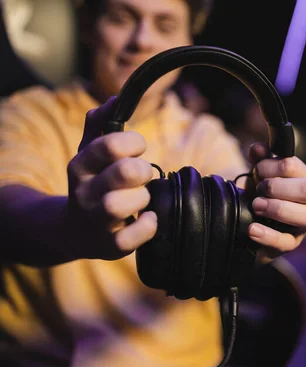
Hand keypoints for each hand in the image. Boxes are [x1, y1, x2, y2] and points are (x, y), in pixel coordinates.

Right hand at [65, 97, 156, 259]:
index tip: (139, 148)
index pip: (109, 145)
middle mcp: (84, 192)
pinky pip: (127, 240)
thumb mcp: (90, 152)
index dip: (133, 142)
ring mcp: (95, 220)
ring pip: (118, 206)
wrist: (74, 229)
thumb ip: (101, 124)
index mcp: (81, 165)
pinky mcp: (108, 246)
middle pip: (121, 173)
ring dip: (140, 198)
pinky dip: (145, 228)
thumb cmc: (93, 183)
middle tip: (143, 174)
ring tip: (142, 198)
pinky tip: (149, 218)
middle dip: (140, 170)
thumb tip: (116, 99)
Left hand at [246, 143, 305, 262]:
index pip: (294, 166)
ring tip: (256, 206)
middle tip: (258, 190)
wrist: (250, 220)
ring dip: (278, 209)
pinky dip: (268, 235)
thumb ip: (259, 159)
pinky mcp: (292, 243)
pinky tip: (252, 229)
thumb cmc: (261, 192)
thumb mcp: (258, 174)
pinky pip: (286, 242)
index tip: (256, 170)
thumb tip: (258, 149)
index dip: (271, 166)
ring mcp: (304, 224)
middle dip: (278, 187)